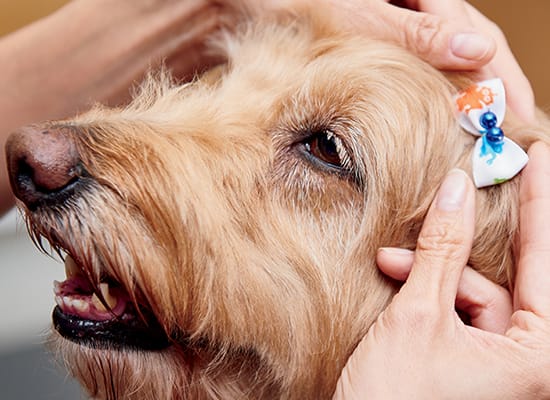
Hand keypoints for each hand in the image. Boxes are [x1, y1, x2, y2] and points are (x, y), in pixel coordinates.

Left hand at [282, 0, 533, 121]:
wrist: (257, 1)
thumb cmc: (299, 2)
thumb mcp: (358, 16)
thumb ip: (415, 33)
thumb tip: (477, 53)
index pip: (479, 39)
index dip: (502, 81)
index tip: (516, 118)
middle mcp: (423, 6)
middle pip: (476, 46)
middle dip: (498, 89)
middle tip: (518, 133)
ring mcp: (408, 21)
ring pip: (455, 55)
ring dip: (476, 91)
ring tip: (494, 128)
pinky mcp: (391, 38)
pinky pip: (429, 61)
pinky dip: (444, 87)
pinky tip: (453, 109)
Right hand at [333, 142, 549, 398]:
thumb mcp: (416, 317)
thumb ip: (441, 251)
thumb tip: (457, 191)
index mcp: (539, 355)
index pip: (546, 257)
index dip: (539, 200)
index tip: (538, 152)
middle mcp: (529, 357)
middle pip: (509, 270)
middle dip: (472, 230)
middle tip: (471, 172)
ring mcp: (500, 357)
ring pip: (473, 285)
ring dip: (432, 268)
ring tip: (391, 262)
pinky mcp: (472, 355)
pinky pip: (457, 303)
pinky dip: (426, 288)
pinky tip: (394, 276)